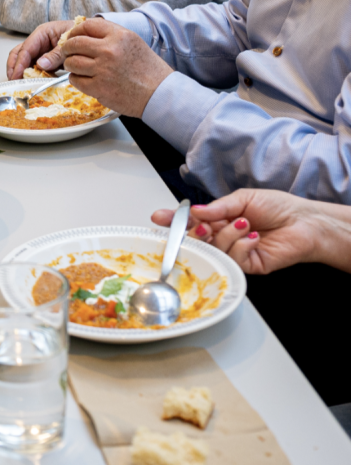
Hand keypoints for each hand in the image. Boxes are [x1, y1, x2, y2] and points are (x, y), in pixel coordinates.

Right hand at [6, 21, 74, 79]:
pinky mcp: (44, 60)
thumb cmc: (79, 33)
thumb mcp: (68, 43)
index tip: (16, 76)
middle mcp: (38, 42)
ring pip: (24, 62)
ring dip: (20, 73)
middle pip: (18, 54)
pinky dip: (32, 76)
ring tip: (20, 84)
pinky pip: (34, 68)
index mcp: (42, 33)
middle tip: (13, 81)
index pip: (25, 49)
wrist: (90, 36)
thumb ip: (55, 55)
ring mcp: (40, 51)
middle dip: (14, 68)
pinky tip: (32, 83)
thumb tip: (40, 65)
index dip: (19, 63)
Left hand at [61, 18, 172, 117]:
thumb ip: (112, 37)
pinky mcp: (98, 88)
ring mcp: (102, 69)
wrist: (158, 93)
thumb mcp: (133, 42)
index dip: (76, 31)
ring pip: (72, 62)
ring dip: (70, 64)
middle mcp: (109, 50)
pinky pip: (75, 80)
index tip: (73, 36)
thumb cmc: (148, 69)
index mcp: (119, 35)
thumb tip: (87, 34)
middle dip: (67, 48)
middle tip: (67, 52)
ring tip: (75, 67)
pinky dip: (75, 79)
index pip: (87, 25)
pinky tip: (82, 79)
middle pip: (75, 43)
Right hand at [150, 189, 321, 274]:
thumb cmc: (279, 208)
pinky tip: (254, 237)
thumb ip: (217, 207)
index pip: (190, 221)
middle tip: (202, 225)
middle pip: (195, 239)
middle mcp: (222, 237)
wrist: (306, 223)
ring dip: (227, 235)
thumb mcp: (244, 198)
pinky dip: (241, 246)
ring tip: (244, 224)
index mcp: (219, 219)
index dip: (173, 221)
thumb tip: (195, 211)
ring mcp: (232, 252)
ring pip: (213, 249)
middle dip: (195, 232)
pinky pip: (231, 259)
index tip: (159, 218)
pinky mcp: (245, 266)